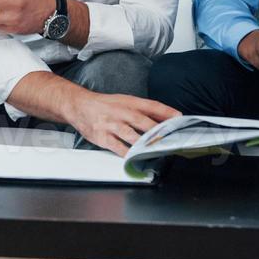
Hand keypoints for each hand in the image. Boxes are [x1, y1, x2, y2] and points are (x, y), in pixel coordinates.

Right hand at [66, 93, 181, 156]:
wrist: (79, 106)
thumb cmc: (106, 105)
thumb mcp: (125, 101)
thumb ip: (146, 110)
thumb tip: (169, 116)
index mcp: (129, 102)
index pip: (151, 105)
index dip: (166, 111)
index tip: (179, 118)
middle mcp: (120, 112)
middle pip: (141, 121)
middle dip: (156, 130)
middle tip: (170, 137)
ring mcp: (111, 124)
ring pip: (130, 134)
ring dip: (143, 143)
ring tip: (155, 149)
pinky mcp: (102, 136)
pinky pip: (116, 146)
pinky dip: (126, 153)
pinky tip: (135, 157)